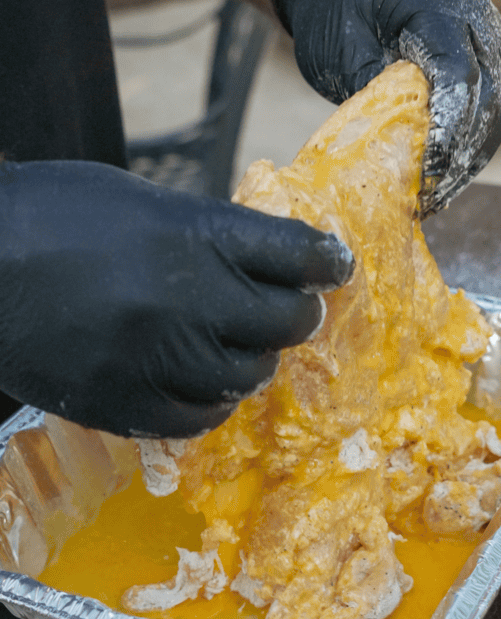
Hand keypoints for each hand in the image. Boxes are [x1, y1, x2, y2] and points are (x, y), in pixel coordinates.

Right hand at [0, 161, 353, 437]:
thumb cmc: (50, 217)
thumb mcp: (140, 202)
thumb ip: (210, 232)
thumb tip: (268, 260)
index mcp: (196, 235)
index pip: (300, 255)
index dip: (326, 262)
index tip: (333, 267)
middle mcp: (190, 299)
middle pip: (289, 321)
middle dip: (296, 313)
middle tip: (289, 309)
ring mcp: (161, 357)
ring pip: (252, 375)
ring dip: (254, 359)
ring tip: (235, 343)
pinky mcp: (129, 403)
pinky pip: (203, 416)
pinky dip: (211, 399)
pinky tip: (198, 378)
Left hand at [271, 0, 500, 214]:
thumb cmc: (334, 8)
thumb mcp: (342, 48)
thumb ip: (376, 93)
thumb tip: (402, 155)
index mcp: (438, 4)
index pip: (460, 77)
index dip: (449, 131)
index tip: (429, 171)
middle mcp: (476, 17)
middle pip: (489, 100)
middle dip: (463, 154)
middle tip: (433, 195)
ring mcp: (489, 38)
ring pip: (498, 112)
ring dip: (472, 158)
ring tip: (439, 194)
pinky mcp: (488, 60)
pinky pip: (492, 111)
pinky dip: (471, 146)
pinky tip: (447, 175)